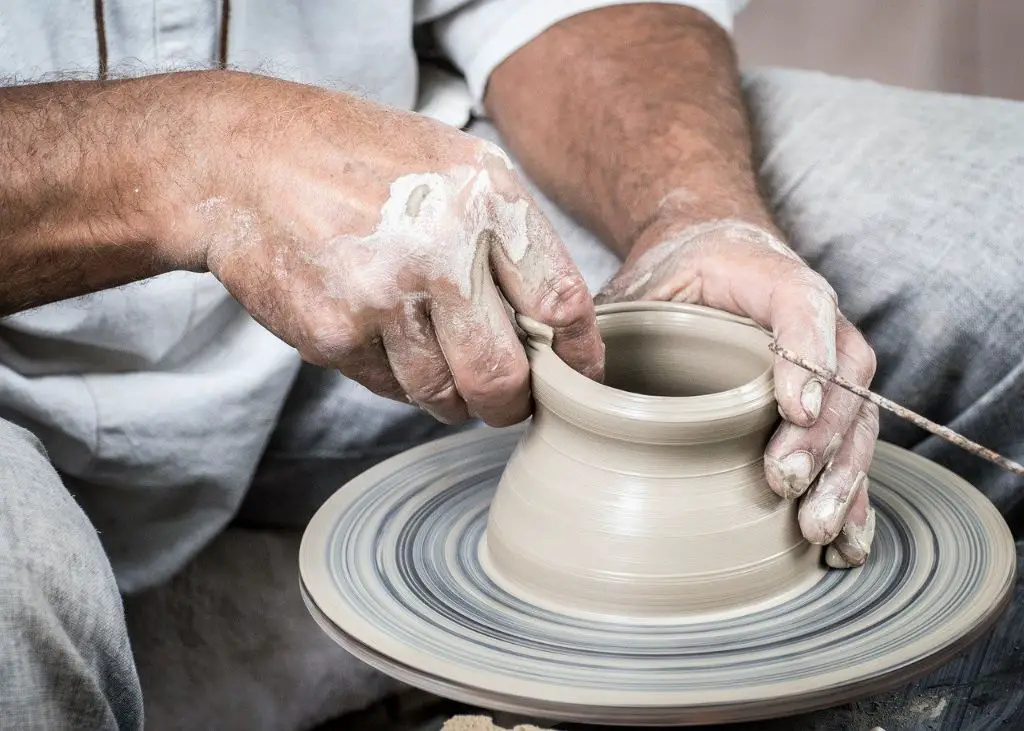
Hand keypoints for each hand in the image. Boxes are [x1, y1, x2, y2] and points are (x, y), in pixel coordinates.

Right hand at [159, 71, 603, 425]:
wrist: (244, 161)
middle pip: (506, 375)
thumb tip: (555, 320)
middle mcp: (442, 248)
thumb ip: (509, 236)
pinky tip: (381, 335)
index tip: (580, 378)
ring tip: (438, 361)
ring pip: (444, 395)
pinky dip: (396, 377)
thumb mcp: (454, 164)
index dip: (579, 355)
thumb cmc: (358, 160)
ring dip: (452, 397)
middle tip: (509, 401)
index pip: (561, 302)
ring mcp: (384, 296)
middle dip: (513, 404)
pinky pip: (390, 388)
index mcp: (486, 198)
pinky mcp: (336, 334)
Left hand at [596, 219, 877, 567]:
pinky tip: (846, 543)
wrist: (711, 259)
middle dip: (819, 435)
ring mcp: (828, 363)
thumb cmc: (672, 278)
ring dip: (842, 476)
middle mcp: (815, 319)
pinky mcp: (826, 405)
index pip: (802, 304)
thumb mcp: (636, 286)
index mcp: (767, 276)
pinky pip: (852, 448)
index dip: (806, 354)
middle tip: (784, 482)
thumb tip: (558, 385)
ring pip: (857, 417)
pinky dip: (853, 496)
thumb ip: (607, 323)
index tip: (790, 408)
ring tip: (817, 529)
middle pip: (842, 374)